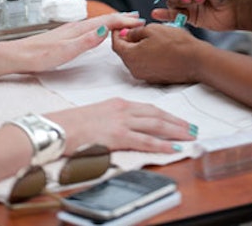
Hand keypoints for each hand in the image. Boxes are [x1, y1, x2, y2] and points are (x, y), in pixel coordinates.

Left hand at [8, 12, 144, 72]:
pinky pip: (91, 28)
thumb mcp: (65, 51)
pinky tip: (101, 31)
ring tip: (125, 22)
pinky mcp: (67, 36)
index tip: (139, 22)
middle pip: (104, 19)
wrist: (18, 56)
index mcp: (79, 28)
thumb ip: (86, 41)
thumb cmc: (39, 56)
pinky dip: (103, 27)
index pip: (107, 21)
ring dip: (114, 22)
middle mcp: (76, 26)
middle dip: (122, 18)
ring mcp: (72, 30)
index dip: (124, 20)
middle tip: (139, 19)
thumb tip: (104, 30)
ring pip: (98, 22)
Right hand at [48, 97, 196, 154]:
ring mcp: (121, 121)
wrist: (59, 127)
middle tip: (191, 127)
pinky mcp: (117, 135)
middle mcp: (123, 109)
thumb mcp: (98, 113)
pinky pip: (144, 140)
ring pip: (155, 125)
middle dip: (176, 121)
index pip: (149, 107)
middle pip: (157, 114)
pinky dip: (160, 144)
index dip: (166, 114)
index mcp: (119, 103)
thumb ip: (115, 117)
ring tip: (188, 136)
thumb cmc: (74, 123)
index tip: (179, 120)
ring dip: (175, 131)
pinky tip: (172, 149)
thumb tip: (127, 126)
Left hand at [112, 23, 201, 83]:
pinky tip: (157, 47)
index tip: (121, 25)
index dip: (117, 32)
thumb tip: (127, 34)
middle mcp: (135, 69)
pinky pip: (145, 65)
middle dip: (127, 40)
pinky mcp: (155, 78)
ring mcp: (145, 76)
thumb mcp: (152, 29)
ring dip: (137, 48)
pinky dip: (146, 55)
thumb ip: (135, 32)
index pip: (116, 43)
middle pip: (125, 52)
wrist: (196, 61)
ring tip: (149, 36)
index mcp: (131, 56)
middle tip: (135, 28)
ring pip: (135, 59)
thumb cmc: (175, 43)